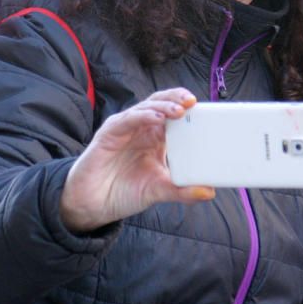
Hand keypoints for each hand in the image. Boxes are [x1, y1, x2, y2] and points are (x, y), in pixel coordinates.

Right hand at [59, 88, 214, 232]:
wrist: (93, 204)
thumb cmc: (124, 192)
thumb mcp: (158, 191)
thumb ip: (182, 191)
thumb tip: (209, 192)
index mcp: (156, 138)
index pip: (174, 115)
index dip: (188, 109)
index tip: (206, 109)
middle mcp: (142, 129)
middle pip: (161, 103)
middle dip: (177, 99)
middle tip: (193, 101)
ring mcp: (125, 128)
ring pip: (146, 107)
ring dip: (164, 106)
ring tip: (180, 109)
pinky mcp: (109, 133)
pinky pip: (128, 119)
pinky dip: (143, 116)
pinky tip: (157, 118)